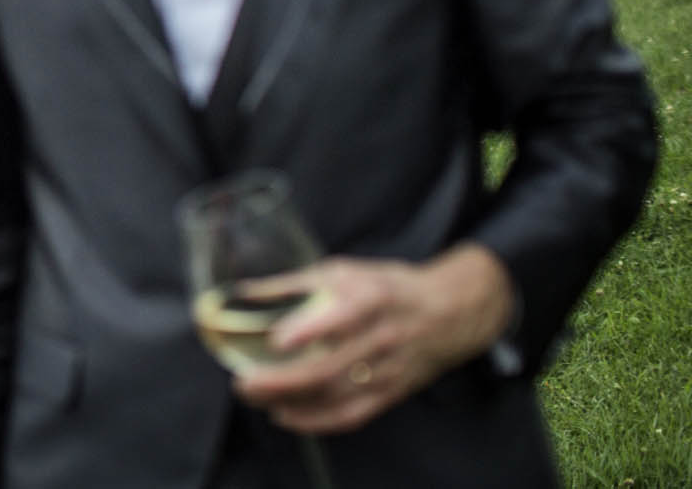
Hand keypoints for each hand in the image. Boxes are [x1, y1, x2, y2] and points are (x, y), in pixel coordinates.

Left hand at [233, 245, 515, 435]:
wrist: (448, 314)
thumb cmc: (386, 287)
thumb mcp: (345, 271)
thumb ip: (295, 282)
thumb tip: (243, 291)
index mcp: (372, 298)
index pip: (345, 317)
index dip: (310, 331)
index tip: (277, 341)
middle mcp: (382, 337)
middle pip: (331, 367)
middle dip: (282, 380)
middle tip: (243, 381)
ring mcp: (388, 370)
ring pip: (336, 395)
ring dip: (290, 401)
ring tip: (252, 396)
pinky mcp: (390, 394)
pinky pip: (351, 415)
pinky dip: (315, 421)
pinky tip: (284, 415)